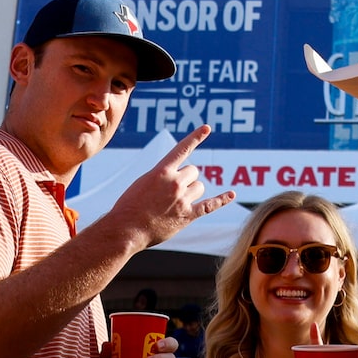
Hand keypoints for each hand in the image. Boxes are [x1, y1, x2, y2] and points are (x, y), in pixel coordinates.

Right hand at [91, 127, 232, 257]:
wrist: (126, 230)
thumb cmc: (130, 206)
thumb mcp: (143, 183)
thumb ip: (163, 177)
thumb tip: (181, 179)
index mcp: (161, 172)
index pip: (182, 149)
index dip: (195, 137)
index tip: (207, 127)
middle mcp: (174, 183)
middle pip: (193, 172)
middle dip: (185, 179)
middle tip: (169, 192)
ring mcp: (182, 200)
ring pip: (199, 187)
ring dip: (192, 192)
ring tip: (174, 204)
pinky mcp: (187, 216)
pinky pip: (209, 205)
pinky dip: (222, 199)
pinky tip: (232, 194)